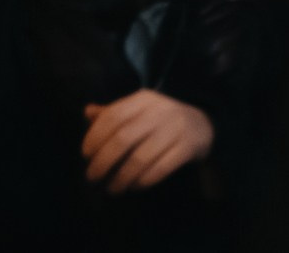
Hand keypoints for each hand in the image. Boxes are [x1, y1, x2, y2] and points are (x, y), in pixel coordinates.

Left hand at [81, 90, 213, 191]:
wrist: (203, 124)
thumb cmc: (161, 119)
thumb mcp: (139, 109)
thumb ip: (113, 112)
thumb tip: (86, 111)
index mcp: (143, 99)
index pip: (113, 115)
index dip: (95, 136)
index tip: (85, 155)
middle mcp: (159, 111)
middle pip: (124, 138)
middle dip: (103, 162)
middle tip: (92, 178)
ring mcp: (175, 129)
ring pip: (140, 158)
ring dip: (121, 178)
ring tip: (111, 189)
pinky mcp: (187, 147)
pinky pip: (159, 169)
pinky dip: (142, 181)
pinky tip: (133, 187)